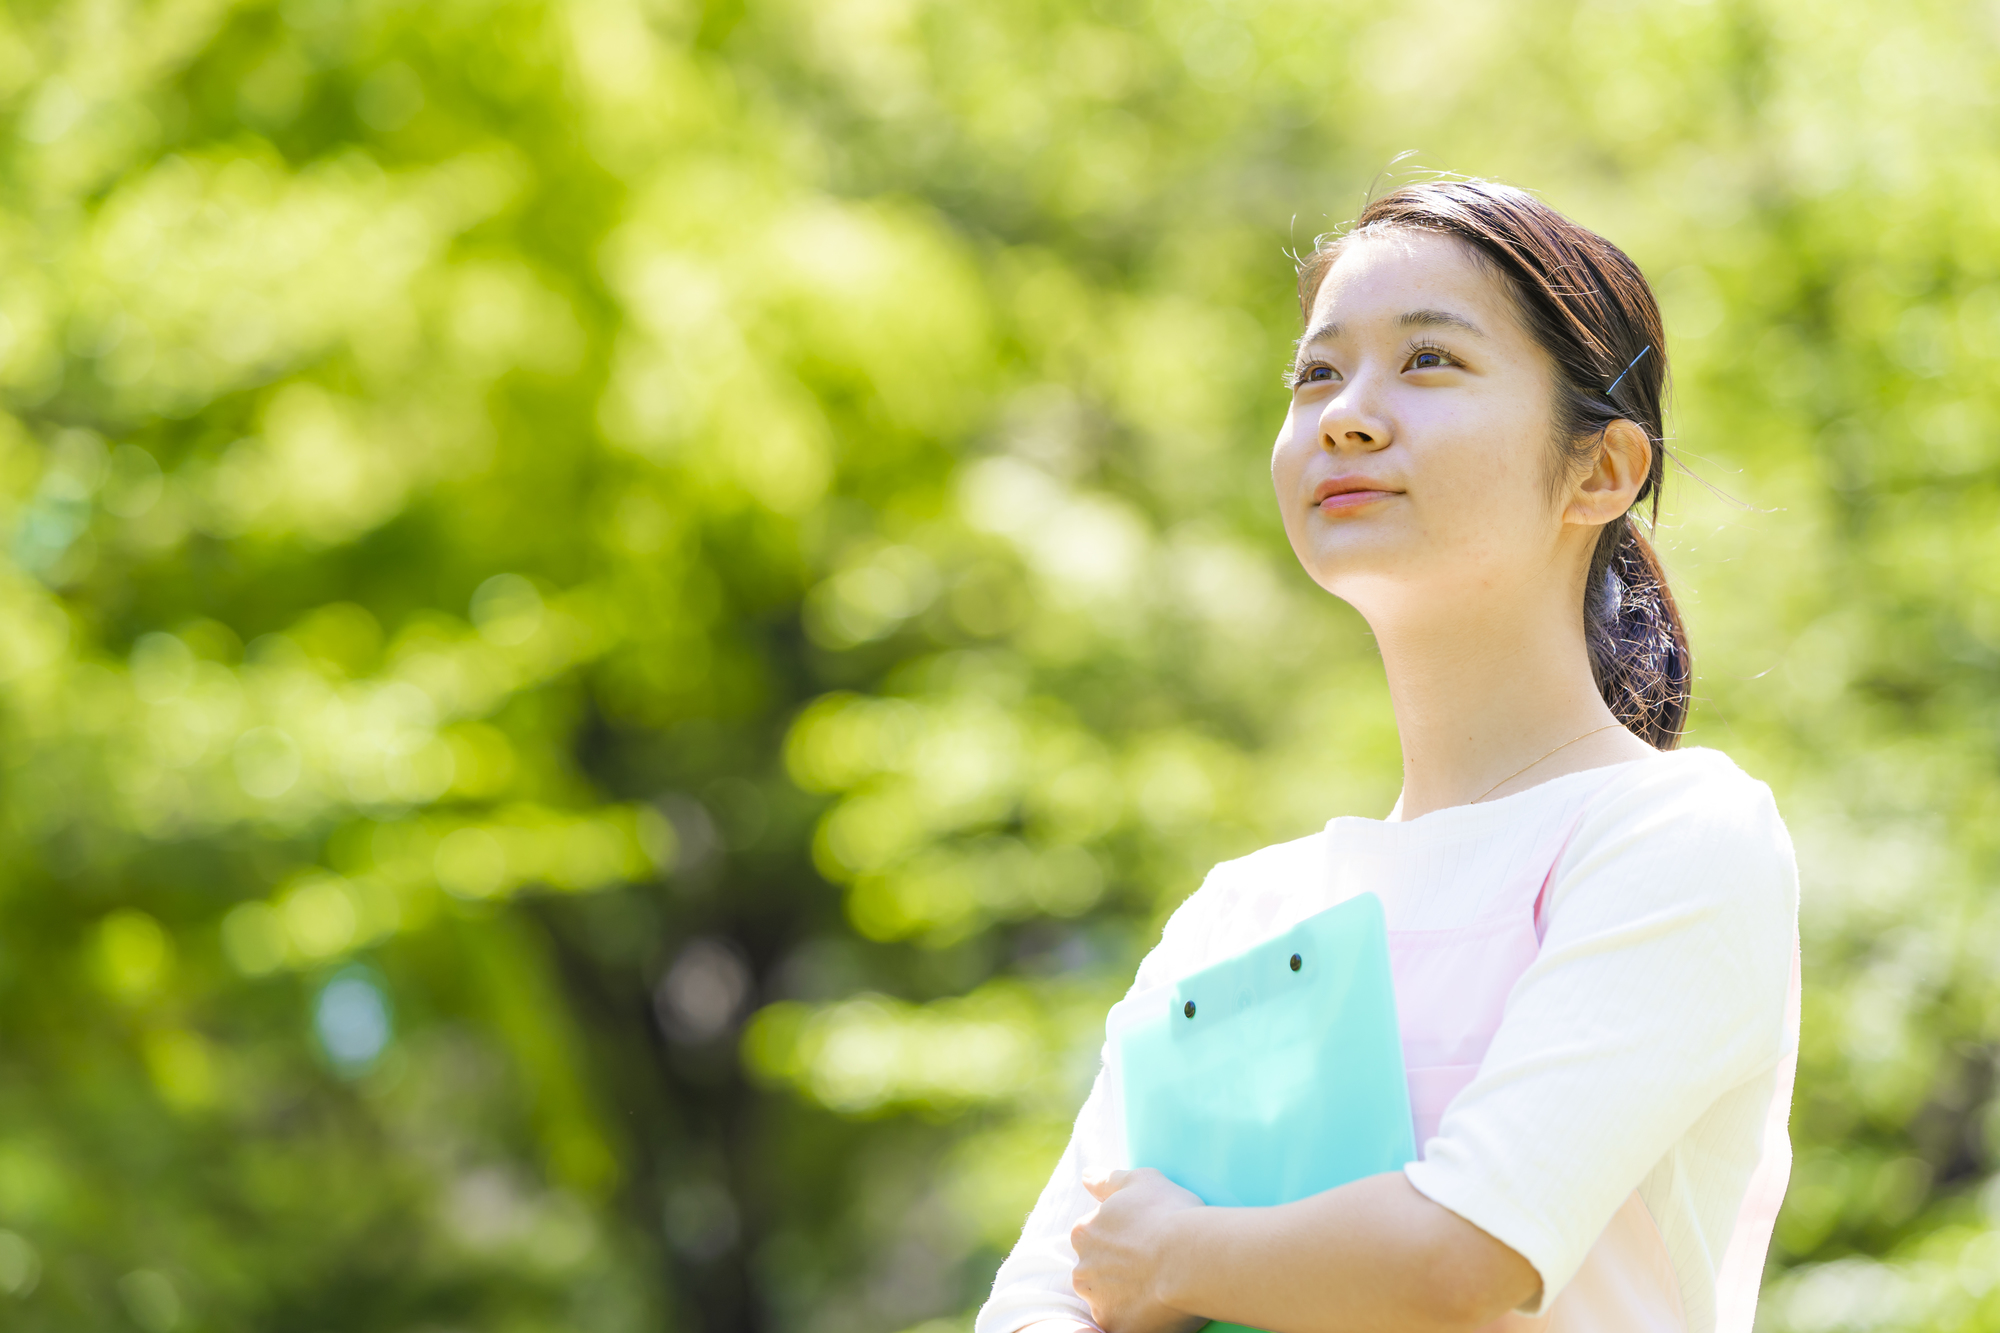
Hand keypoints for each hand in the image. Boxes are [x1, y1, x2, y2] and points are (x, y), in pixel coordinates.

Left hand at [1070, 1169, 1208, 1332]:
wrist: (1193, 1258)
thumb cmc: (1169, 1214)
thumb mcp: (1141, 1181)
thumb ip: (1108, 1180)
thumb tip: (1086, 1177)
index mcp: (1084, 1233)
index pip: (1096, 1239)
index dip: (1123, 1240)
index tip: (1146, 1241)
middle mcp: (1083, 1269)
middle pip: (1097, 1272)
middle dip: (1119, 1271)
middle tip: (1154, 1266)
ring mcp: (1098, 1302)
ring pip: (1108, 1300)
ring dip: (1127, 1296)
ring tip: (1160, 1286)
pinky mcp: (1116, 1327)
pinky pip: (1124, 1324)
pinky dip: (1139, 1318)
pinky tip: (1160, 1307)